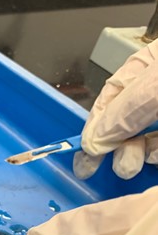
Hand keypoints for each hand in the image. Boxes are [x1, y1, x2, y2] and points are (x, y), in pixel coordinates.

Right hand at [74, 38, 157, 179]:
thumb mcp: (156, 86)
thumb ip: (125, 112)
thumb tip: (92, 141)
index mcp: (144, 68)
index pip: (107, 103)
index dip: (93, 133)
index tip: (84, 160)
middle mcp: (154, 90)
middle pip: (126, 123)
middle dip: (118, 147)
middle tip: (120, 165)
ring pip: (146, 140)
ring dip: (140, 155)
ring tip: (141, 160)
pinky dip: (157, 156)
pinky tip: (156, 157)